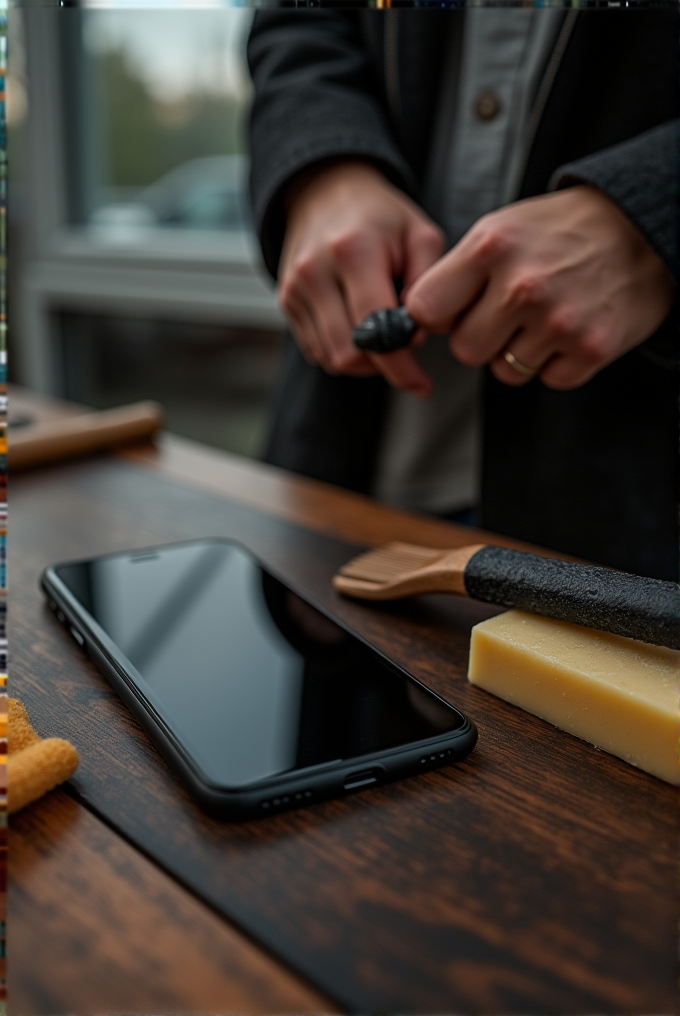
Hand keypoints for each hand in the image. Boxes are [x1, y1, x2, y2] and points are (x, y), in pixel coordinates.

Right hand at [279, 160, 444, 396]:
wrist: (326, 190)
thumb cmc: (382, 216)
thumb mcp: (421, 236)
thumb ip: (428, 285)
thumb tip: (414, 337)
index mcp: (354, 251)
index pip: (375, 331)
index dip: (401, 366)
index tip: (422, 383)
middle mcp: (315, 272)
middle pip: (348, 354)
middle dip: (382, 366)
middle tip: (405, 352)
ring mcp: (294, 288)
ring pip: (331, 358)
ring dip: (363, 361)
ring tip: (384, 336)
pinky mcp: (286, 300)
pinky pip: (316, 349)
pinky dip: (342, 350)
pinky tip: (360, 328)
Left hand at [404, 185, 674, 388]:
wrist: (642, 229)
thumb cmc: (561, 231)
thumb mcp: (502, 228)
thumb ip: (458, 273)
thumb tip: (419, 320)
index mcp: (491, 247)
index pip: (425, 310)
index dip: (438, 315)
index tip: (454, 309)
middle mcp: (522, 285)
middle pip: (465, 350)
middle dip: (481, 337)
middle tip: (507, 312)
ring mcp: (558, 321)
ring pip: (505, 371)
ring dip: (519, 352)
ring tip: (544, 316)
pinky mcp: (589, 349)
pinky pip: (548, 379)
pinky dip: (556, 362)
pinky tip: (569, 329)